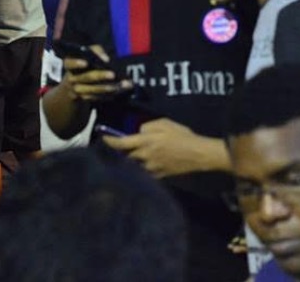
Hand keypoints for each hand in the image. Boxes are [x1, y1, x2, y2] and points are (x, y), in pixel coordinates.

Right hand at [62, 45, 130, 101]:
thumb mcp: (88, 54)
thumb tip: (105, 59)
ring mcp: (76, 90)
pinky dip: (108, 94)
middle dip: (100, 76)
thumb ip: (96, 51)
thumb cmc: (85, 64)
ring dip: (107, 88)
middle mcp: (71, 78)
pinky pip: (96, 97)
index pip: (69, 63)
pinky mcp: (84, 98)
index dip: (76, 63)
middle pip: (86, 77)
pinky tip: (118, 90)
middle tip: (113, 74)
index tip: (86, 63)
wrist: (75, 84)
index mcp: (70, 64)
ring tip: (120, 85)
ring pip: (92, 90)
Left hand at [102, 118, 222, 177]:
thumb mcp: (166, 123)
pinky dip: (137, 170)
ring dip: (125, 162)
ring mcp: (149, 168)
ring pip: (130, 167)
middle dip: (115, 153)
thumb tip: (137, 131)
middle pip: (122, 157)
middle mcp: (144, 156)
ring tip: (122, 159)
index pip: (120, 143)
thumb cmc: (183, 136)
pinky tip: (137, 167)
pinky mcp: (156, 176)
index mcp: (146, 142)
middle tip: (111, 149)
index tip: (101, 138)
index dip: (108, 141)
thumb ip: (148, 126)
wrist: (198, 154)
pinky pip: (141, 173)